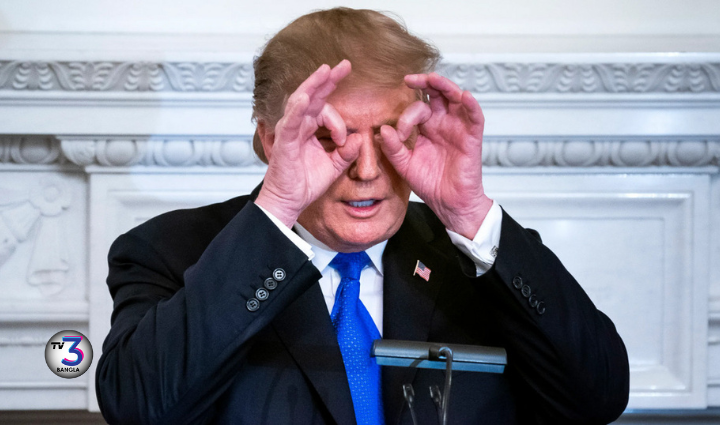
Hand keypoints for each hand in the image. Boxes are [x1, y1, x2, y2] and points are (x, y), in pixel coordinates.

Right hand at [255, 60, 360, 227]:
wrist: (290, 202)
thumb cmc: (304, 183)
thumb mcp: (334, 165)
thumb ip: (347, 151)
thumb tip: (359, 139)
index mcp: (309, 129)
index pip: (325, 108)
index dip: (339, 114)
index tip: (346, 136)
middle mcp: (298, 125)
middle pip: (313, 95)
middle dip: (328, 79)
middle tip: (345, 65)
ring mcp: (290, 131)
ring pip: (301, 101)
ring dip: (313, 85)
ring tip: (325, 71)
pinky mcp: (284, 141)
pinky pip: (291, 121)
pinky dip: (297, 108)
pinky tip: (305, 98)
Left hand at [380, 73, 492, 238]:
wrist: (449, 204)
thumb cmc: (430, 184)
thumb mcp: (405, 165)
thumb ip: (393, 148)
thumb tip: (382, 130)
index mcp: (426, 128)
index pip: (416, 109)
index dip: (405, 117)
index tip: (398, 135)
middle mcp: (442, 123)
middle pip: (436, 93)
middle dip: (425, 83)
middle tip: (410, 79)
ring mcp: (458, 128)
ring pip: (455, 98)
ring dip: (445, 86)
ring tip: (433, 79)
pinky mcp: (472, 138)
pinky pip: (475, 117)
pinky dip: (472, 105)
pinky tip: (464, 96)